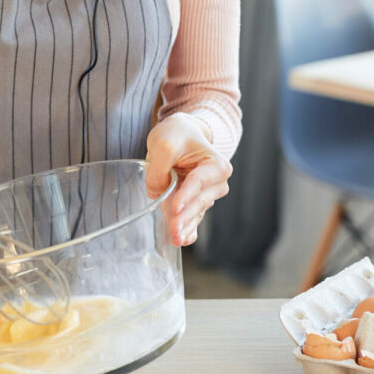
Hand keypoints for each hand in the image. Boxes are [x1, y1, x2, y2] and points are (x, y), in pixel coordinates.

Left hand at [145, 113, 231, 246]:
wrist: (179, 134)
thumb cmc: (176, 135)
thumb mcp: (164, 143)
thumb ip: (160, 167)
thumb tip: (157, 192)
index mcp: (216, 165)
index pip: (199, 182)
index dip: (186, 196)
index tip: (174, 209)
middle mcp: (216, 182)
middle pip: (199, 201)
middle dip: (186, 217)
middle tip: (174, 231)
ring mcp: (206, 194)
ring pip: (195, 212)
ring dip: (185, 225)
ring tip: (175, 238)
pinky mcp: (194, 203)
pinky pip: (192, 218)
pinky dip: (188, 229)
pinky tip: (183, 239)